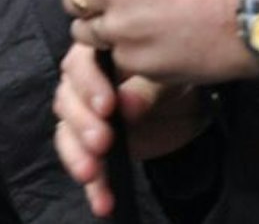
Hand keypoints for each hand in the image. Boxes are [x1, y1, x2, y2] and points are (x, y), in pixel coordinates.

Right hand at [52, 41, 209, 217]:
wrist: (190, 107)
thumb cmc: (174, 78)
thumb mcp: (167, 77)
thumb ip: (146, 89)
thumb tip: (126, 104)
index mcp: (98, 56)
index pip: (79, 65)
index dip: (88, 85)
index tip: (107, 107)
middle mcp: (84, 86)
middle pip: (67, 101)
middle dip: (82, 124)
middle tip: (102, 141)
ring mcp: (85, 119)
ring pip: (68, 135)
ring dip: (77, 156)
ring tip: (92, 173)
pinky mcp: (94, 150)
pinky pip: (87, 168)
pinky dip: (94, 187)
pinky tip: (102, 201)